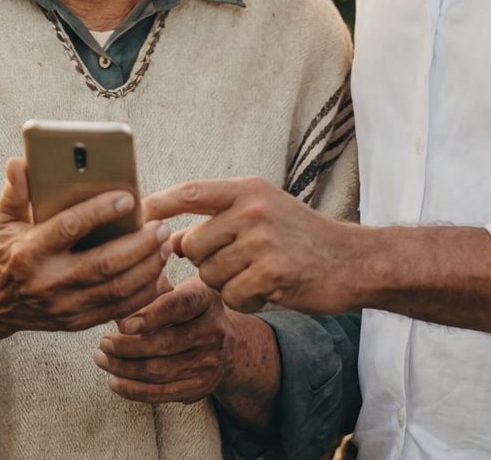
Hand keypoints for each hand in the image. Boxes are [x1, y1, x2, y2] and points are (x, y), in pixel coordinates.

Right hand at [0, 157, 171, 333]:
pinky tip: (157, 272)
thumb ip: (15, 191)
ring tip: (165, 245)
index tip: (127, 196)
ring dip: (147, 267)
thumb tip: (19, 163)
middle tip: (160, 226)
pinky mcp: (76, 322)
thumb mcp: (0, 219)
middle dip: (138, 244)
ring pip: (116, 289)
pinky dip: (142, 292)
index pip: (69, 227)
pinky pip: (117, 309)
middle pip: (103, 263)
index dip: (99, 211)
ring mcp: (63, 306)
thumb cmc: (2, 252)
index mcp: (28, 251)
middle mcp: (47, 281)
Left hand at [95, 275, 244, 404]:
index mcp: (206, 299)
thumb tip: (116, 301)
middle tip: (102, 343)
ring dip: (123, 367)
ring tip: (101, 358)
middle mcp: (214, 331)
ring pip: (159, 371)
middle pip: (166, 343)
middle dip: (127, 346)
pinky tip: (114, 380)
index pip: (179, 306)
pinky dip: (133, 389)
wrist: (229, 345)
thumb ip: (154, 290)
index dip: (151, 315)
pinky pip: (162, 393)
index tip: (123, 323)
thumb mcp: (181, 289)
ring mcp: (210, 362)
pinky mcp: (201, 386)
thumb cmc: (190, 309)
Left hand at [145, 177, 369, 314]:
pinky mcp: (272, 273)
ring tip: (259, 275)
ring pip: (209, 274)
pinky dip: (246, 300)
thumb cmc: (303, 239)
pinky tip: (270, 291)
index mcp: (248, 189)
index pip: (190, 192)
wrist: (355, 262)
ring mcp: (262, 241)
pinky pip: (232, 296)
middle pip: (191, 245)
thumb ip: (219, 221)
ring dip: (227, 284)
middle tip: (237, 264)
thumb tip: (168, 240)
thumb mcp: (263, 213)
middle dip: (204, 262)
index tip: (135, 215)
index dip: (158, 204)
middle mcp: (253, 209)